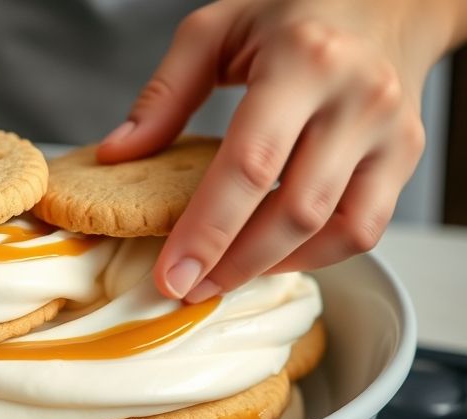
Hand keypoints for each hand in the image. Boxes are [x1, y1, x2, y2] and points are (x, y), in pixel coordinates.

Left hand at [97, 0, 465, 301]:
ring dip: (273, 266)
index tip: (171, 273)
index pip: (250, 165)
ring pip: (337, 230)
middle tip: (187, 288)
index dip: (207, 230)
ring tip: (222, 277)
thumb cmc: (294, 13)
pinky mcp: (405, 157)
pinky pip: (364, 228)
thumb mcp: (216, 30)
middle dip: (234, 263)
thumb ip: (164, 93)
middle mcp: (357, 98)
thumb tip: (118, 153)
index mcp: (302, 61)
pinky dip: (316, 254)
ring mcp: (390, 131)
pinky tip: (272, 255)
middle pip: (295, 210)